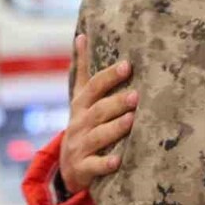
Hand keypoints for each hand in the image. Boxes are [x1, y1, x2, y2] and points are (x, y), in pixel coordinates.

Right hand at [58, 34, 137, 192]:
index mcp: (81, 105)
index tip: (127, 65)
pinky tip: (118, 160)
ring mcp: (80, 146)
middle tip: (137, 95)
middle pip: (98, 110)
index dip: (110, 76)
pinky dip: (105, 163)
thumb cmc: (83, 124)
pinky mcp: (83, 168)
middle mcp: (79, 124)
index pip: (94, 86)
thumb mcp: (80, 98)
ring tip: (132, 120)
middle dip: (116, 102)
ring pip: (98, 136)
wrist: (68, 167)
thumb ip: (84, 69)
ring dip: (114, 128)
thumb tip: (82, 35)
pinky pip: (94, 166)